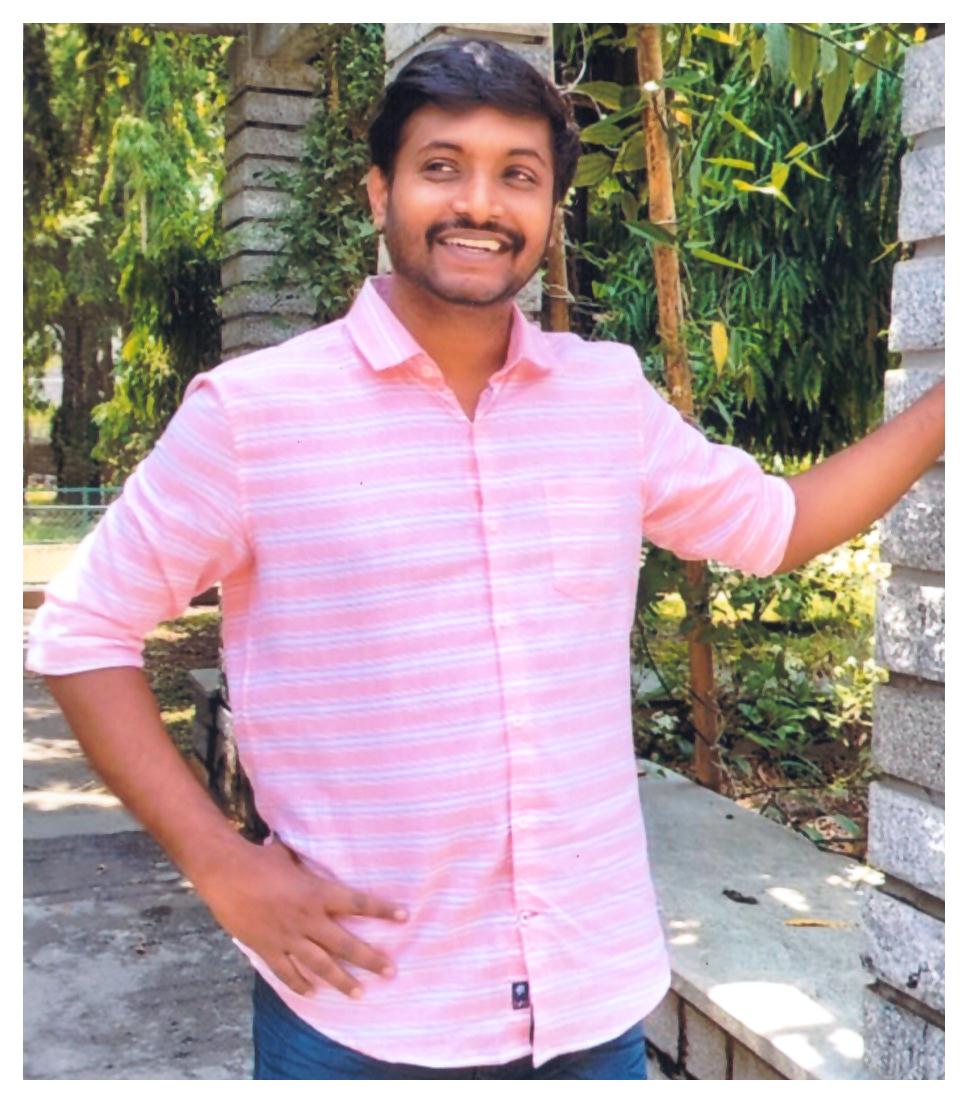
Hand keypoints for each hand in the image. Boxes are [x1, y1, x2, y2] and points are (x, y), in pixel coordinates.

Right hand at [195, 836, 407, 998]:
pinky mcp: (267, 948)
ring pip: (320, 965)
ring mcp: (287, 937)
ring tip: (360, 994)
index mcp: (317, 893)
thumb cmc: (259, 858)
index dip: (382, 910)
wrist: (225, 874)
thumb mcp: (291, 856)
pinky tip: (313, 993)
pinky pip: (287, 973)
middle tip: (391, 971)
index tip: (404, 916)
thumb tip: (316, 847)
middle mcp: (307, 919)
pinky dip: (300, 984)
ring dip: (341, 981)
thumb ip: (307, 861)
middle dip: (370, 959)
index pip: (357, 903)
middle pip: (345, 944)